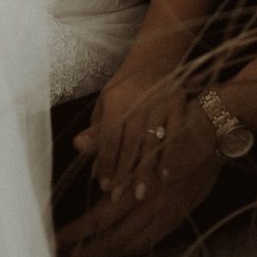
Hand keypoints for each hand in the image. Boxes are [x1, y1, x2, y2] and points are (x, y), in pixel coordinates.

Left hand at [58, 127, 222, 256]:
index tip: (55, 240)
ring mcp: (168, 215)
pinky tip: (112, 247)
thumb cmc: (172, 124)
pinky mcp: (177, 217)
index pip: (101, 220)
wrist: (214, 131)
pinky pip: (147, 242)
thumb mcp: (139, 128)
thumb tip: (77, 142)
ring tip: (80, 253)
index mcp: (141, 186)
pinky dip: (126, 248)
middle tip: (61, 253)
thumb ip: (106, 140)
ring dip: (104, 252)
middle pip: (114, 239)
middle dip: (85, 249)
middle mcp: (154, 206)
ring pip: (131, 245)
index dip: (76, 233)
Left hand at [72, 69, 185, 201]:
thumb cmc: (125, 87)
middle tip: (119, 197)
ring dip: (146, 170)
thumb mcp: (106, 102)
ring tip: (141, 193)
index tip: (104, 186)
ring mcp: (161, 100)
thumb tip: (78, 146)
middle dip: (124, 173)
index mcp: (117, 99)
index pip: (109, 137)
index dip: (106, 162)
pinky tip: (165, 174)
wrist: (155, 59)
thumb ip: (96, 127)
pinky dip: (170, 155)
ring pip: (152, 141)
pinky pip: (174, 133)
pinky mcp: (178, 102)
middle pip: (131, 143)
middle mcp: (139, 99)